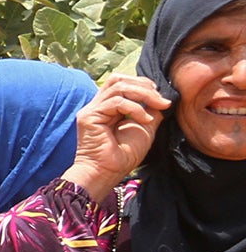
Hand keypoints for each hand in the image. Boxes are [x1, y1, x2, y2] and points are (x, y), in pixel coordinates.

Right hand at [64, 73, 168, 197]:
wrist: (108, 172)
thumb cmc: (124, 155)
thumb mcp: (145, 128)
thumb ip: (150, 111)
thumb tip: (161, 99)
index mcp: (108, 107)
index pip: (122, 83)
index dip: (143, 85)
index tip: (162, 99)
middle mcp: (97, 106)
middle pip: (118, 80)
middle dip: (143, 86)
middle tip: (161, 100)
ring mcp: (92, 110)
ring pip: (118, 87)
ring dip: (143, 95)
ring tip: (157, 107)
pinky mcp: (89, 116)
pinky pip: (116, 102)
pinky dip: (135, 108)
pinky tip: (145, 119)